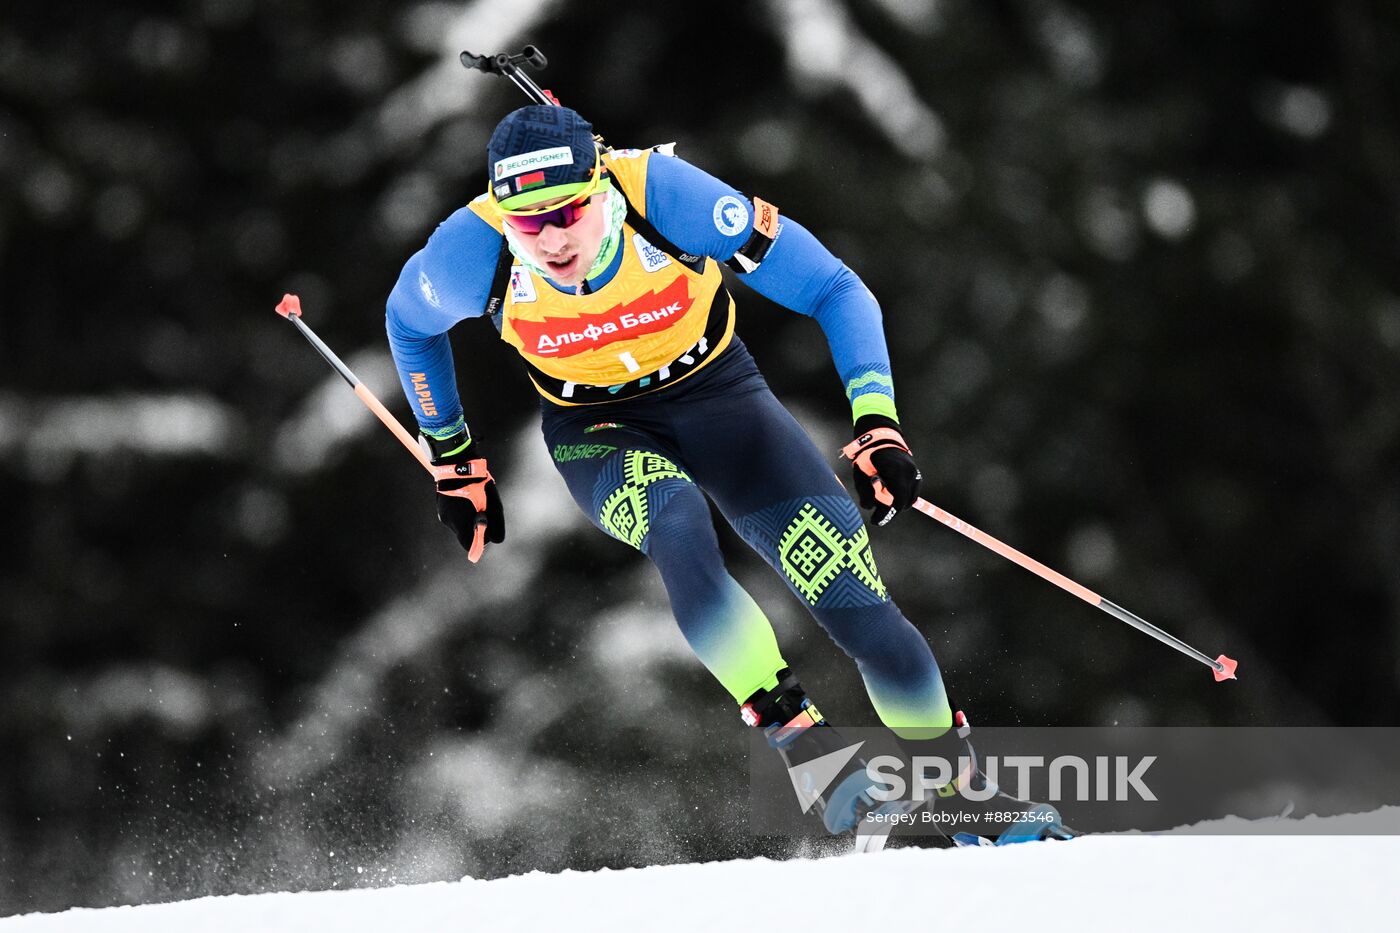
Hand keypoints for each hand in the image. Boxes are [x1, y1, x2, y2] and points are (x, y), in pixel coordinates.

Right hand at [425, 433, 504, 560]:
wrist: (458, 463)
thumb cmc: (478, 484)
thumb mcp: (493, 504)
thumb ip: (496, 525)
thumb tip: (497, 540)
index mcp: (460, 523)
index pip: (469, 545)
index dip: (480, 542)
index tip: (486, 531)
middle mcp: (449, 521)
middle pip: (464, 535)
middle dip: (475, 527)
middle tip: (482, 512)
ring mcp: (442, 514)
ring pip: (459, 524)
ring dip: (467, 518)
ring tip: (474, 501)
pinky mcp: (441, 507)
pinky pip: (453, 515)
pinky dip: (461, 511)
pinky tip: (466, 498)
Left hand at [841, 415, 920, 526]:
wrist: (881, 439)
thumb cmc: (867, 456)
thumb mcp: (860, 473)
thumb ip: (864, 491)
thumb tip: (870, 507)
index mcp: (896, 471)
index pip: (897, 501)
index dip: (886, 514)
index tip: (875, 520)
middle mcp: (909, 473)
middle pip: (903, 504)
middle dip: (889, 509)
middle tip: (876, 507)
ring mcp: (915, 474)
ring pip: (909, 501)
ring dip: (895, 503)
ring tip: (882, 494)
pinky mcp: (917, 475)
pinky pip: (912, 494)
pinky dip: (901, 497)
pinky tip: (889, 490)